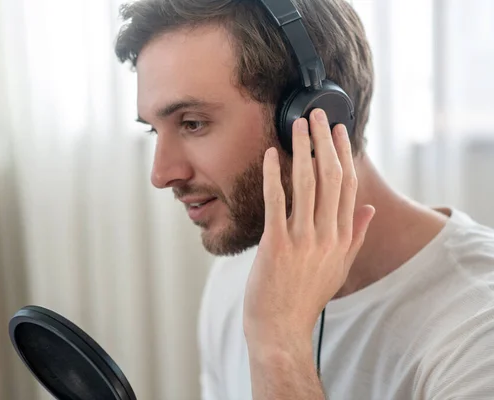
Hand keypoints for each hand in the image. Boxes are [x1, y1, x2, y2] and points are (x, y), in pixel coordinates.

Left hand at [243, 108, 374, 349]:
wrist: (281, 328)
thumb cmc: (306, 296)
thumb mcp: (339, 267)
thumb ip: (356, 236)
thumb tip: (370, 209)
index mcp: (342, 238)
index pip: (348, 186)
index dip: (344, 154)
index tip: (338, 131)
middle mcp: (327, 235)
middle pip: (331, 177)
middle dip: (324, 141)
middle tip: (316, 115)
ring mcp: (302, 239)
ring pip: (307, 183)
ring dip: (302, 149)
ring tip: (296, 125)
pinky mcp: (276, 243)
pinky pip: (276, 201)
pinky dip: (275, 175)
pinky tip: (271, 155)